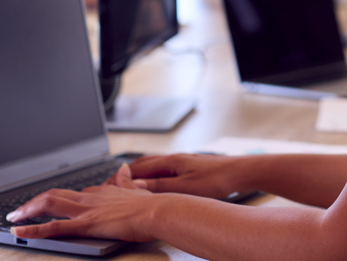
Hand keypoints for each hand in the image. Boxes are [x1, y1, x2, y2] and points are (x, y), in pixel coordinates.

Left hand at [8, 164, 157, 241]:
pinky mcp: (85, 224)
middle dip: (33, 202)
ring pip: (49, 204)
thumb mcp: (136, 189)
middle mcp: (90, 197)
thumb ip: (125, 180)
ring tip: (13, 217)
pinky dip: (33, 229)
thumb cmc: (151, 205)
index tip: (48, 203)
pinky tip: (19, 232)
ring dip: (27, 210)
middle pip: (54, 195)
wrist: (157, 211)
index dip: (58, 199)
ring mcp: (86, 210)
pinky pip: (53, 227)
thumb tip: (122, 169)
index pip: (74, 193)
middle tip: (19, 210)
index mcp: (102, 191)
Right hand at [118, 153, 238, 198]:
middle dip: (126, 174)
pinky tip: (155, 183)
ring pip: (154, 165)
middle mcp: (175, 158)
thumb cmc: (217, 179)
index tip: (106, 185)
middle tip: (111, 185)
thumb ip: (159, 187)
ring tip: (128, 184)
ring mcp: (183, 161)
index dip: (120, 177)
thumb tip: (136, 185)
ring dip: (139, 174)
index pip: (137, 167)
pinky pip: (165, 169)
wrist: (240, 172)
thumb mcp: (185, 187)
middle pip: (143, 163)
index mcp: (171, 161)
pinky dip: (153, 175)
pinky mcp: (190, 167)